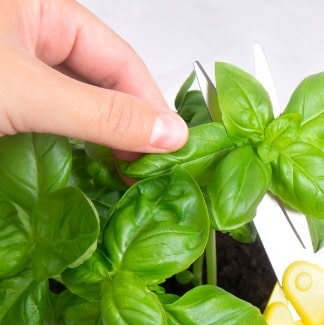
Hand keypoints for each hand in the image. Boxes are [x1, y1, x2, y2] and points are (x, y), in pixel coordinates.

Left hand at [0, 0, 186, 153]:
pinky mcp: (4, 105)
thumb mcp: (28, 92)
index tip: (172, 147)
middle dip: (128, 126)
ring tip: (126, 175)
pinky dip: (70, 149)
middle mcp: (29, 36)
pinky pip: (48, 125)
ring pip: (76, 107)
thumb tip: (169, 133)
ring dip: (101, 142)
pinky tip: (87, 169)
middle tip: (151, 168)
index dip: (150, 105)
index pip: (120, 59)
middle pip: (102, 83)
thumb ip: (100, 113)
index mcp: (41, 9)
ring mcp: (14, 72)